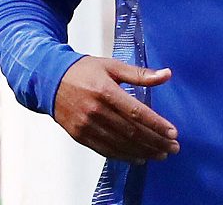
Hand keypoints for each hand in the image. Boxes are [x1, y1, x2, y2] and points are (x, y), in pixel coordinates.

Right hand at [53, 56, 179, 162]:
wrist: (49, 80)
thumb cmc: (83, 71)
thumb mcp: (112, 66)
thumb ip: (140, 74)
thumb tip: (166, 74)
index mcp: (105, 91)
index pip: (136, 113)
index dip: (156, 125)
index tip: (173, 132)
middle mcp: (95, 111)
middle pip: (131, 131)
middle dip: (155, 141)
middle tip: (173, 147)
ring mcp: (86, 125)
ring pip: (120, 144)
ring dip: (143, 151)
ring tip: (161, 154)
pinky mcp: (79, 135)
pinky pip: (105, 150)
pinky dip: (124, 156)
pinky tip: (139, 157)